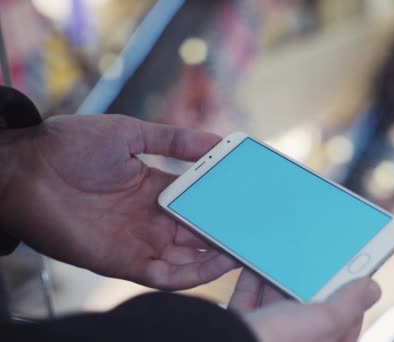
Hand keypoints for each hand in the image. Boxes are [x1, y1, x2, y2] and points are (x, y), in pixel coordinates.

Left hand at [0, 114, 237, 289]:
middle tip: (258, 228)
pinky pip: (167, 276)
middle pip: (199, 230)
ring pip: (189, 257)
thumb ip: (175, 140)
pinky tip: (218, 263)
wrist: (25, 168)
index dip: (224, 201)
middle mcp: (151, 218)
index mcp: (155, 187)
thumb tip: (218, 141)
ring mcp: (140, 241)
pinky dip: (194, 274)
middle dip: (227, 230)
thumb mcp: (132, 133)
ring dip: (218, 254)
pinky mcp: (125, 262)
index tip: (251, 198)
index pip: (199, 200)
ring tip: (248, 247)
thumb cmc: (72, 145)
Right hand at [229, 270, 380, 341]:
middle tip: (317, 258)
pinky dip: (253, 282)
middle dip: (311, 283)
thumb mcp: (318, 322)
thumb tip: (371, 288)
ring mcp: (265, 336)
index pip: (344, 322)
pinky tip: (256, 265)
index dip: (349, 296)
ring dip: (282, 279)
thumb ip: (347, 304)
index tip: (350, 271)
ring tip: (286, 256)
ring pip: (279, 303)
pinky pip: (250, 301)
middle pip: (309, 310)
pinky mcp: (242, 326)